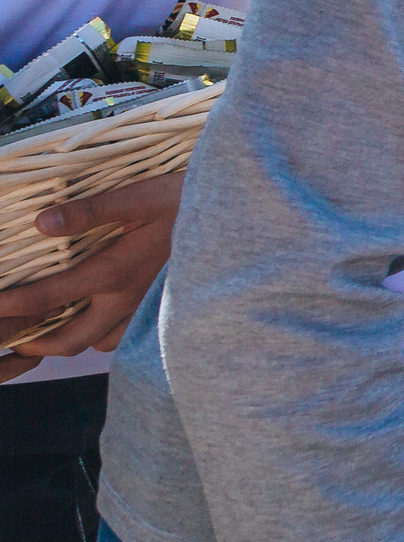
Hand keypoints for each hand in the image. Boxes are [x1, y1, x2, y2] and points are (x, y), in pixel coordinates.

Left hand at [0, 170, 186, 380]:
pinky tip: (97, 317)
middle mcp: (126, 300)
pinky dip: (102, 335)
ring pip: (98, 343)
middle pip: (69, 339)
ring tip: (49, 330)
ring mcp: (146, 308)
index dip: (9, 305)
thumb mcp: (138, 197)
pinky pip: (125, 336)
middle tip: (12, 340)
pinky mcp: (162, 308)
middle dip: (34, 344)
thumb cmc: (189, 201)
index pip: (47, 298)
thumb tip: (41, 222)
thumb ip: (89, 211)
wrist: (242, 219)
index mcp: (113, 273)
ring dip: (69, 341)